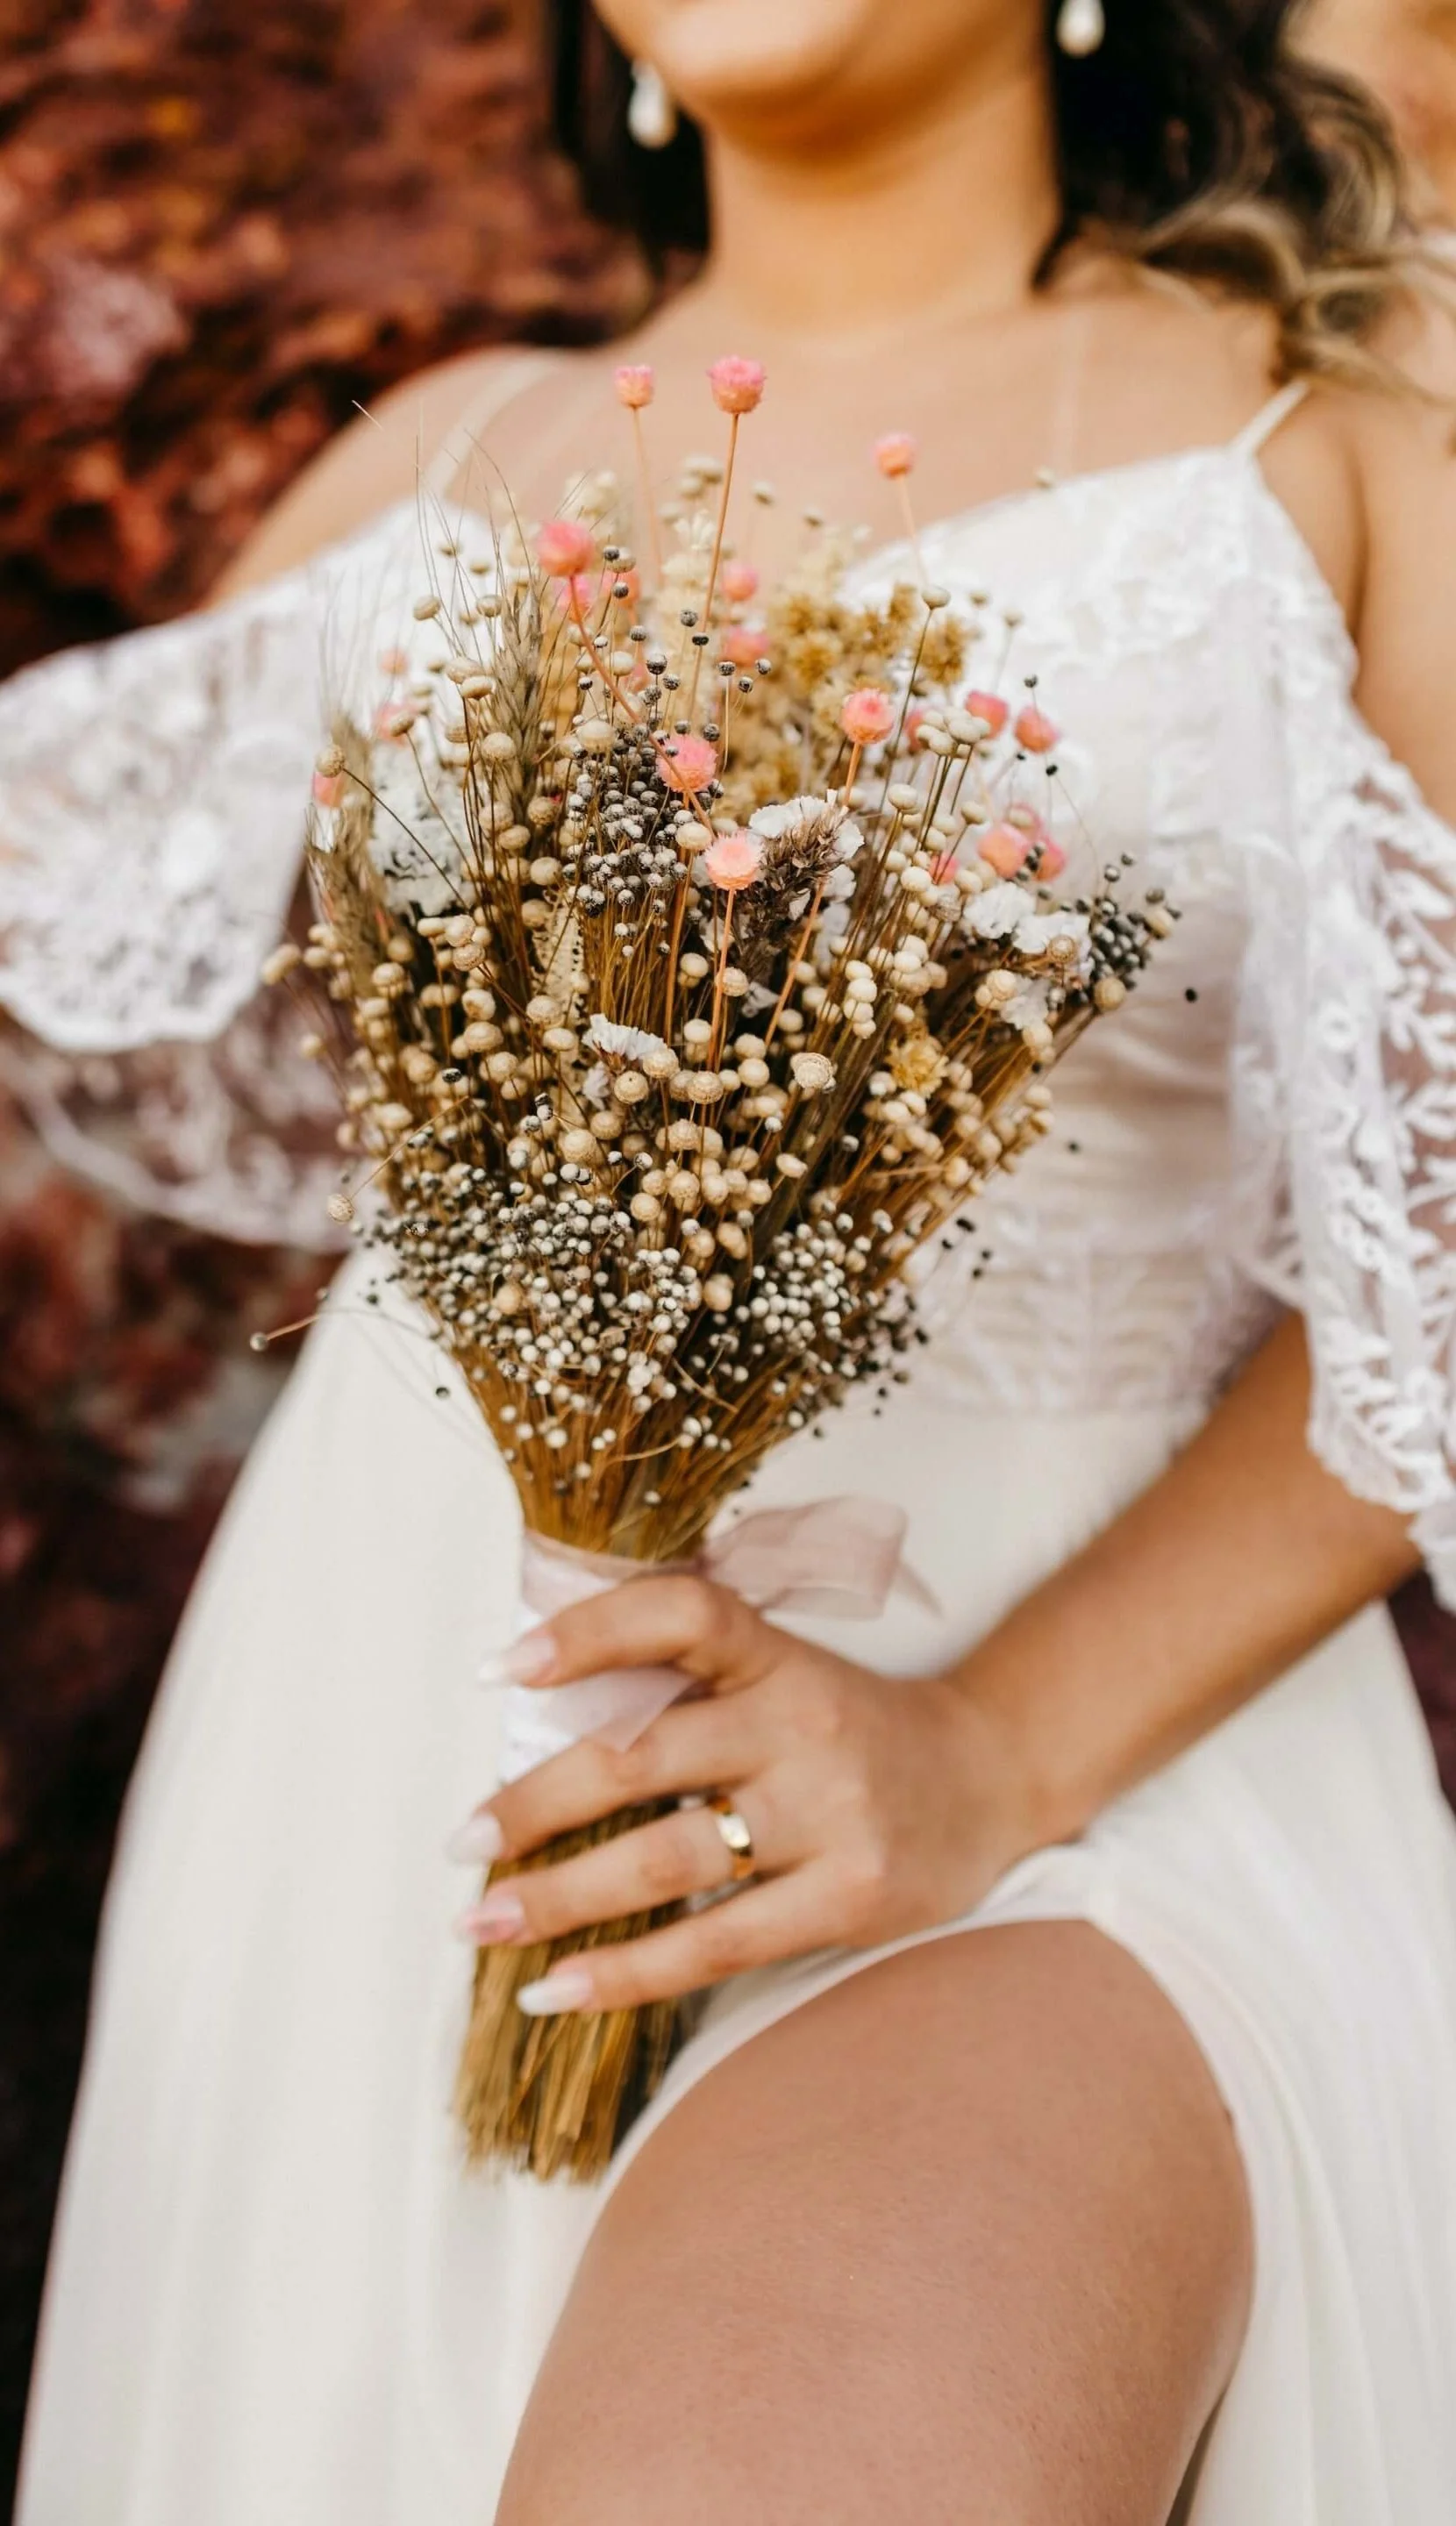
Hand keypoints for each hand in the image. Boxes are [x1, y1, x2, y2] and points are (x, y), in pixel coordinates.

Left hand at [450, 1574, 1038, 2014]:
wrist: (991, 1778)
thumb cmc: (848, 1727)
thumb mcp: (783, 1671)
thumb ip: (686, 1682)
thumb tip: (531, 1711)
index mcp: (777, 1656)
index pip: (681, 1616)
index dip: (588, 1632)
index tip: (500, 1670)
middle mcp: (802, 1725)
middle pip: (640, 1759)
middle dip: (533, 1805)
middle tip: (458, 1843)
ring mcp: (829, 1816)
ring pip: (663, 1862)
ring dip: (557, 1899)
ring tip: (484, 1923)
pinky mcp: (848, 1898)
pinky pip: (712, 1945)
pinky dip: (623, 1973)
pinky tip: (555, 1989)